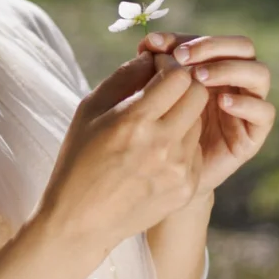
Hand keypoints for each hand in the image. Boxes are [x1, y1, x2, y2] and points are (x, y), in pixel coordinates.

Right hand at [35, 52, 208, 267]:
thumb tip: (152, 57)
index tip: (155, 69)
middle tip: (165, 88)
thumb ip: (123, 77)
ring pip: (198, 121)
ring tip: (156, 122)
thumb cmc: (79, 159)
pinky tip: (157, 152)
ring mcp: (178, 170)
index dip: (169, 65)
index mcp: (134, 121)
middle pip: (198, 94)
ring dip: (183, 113)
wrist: (80, 221)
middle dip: (184, 84)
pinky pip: (195, 150)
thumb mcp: (89, 110)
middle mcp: (162, 145)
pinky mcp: (186, 188)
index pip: (178, 76)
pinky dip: (181, 142)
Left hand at [136, 31, 275, 194]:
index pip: (213, 40)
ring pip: (259, 73)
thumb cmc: (153, 131)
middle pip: (243, 48)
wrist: (161, 178)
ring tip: (200, 78)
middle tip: (182, 58)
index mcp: (213, 68)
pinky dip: (246, 103)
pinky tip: (221, 102)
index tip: (156, 45)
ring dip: (229, 69)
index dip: (188, 38)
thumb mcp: (149, 96)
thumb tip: (149, 42)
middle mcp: (235, 82)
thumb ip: (152, 68)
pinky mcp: (253, 134)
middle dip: (212, 47)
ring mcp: (247, 105)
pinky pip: (264, 112)